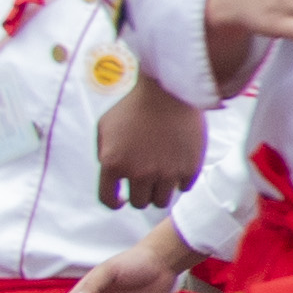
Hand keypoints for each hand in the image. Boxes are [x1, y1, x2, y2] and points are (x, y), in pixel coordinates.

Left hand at [94, 75, 208, 210]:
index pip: (108, 200)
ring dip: (159, 191)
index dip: (114, 202)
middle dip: (140, 193)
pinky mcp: (189, 169)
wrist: (169, 89)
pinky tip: (177, 165)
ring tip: (162, 176)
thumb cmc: (134, 106)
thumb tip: (112, 177)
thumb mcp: (104, 126)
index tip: (121, 199)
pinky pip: (183, 188)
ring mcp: (165, 173)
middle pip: (139, 203)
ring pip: (161, 201)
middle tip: (145, 180)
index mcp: (113, 163)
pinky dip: (179, 180)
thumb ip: (103, 154)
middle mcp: (138, 172)